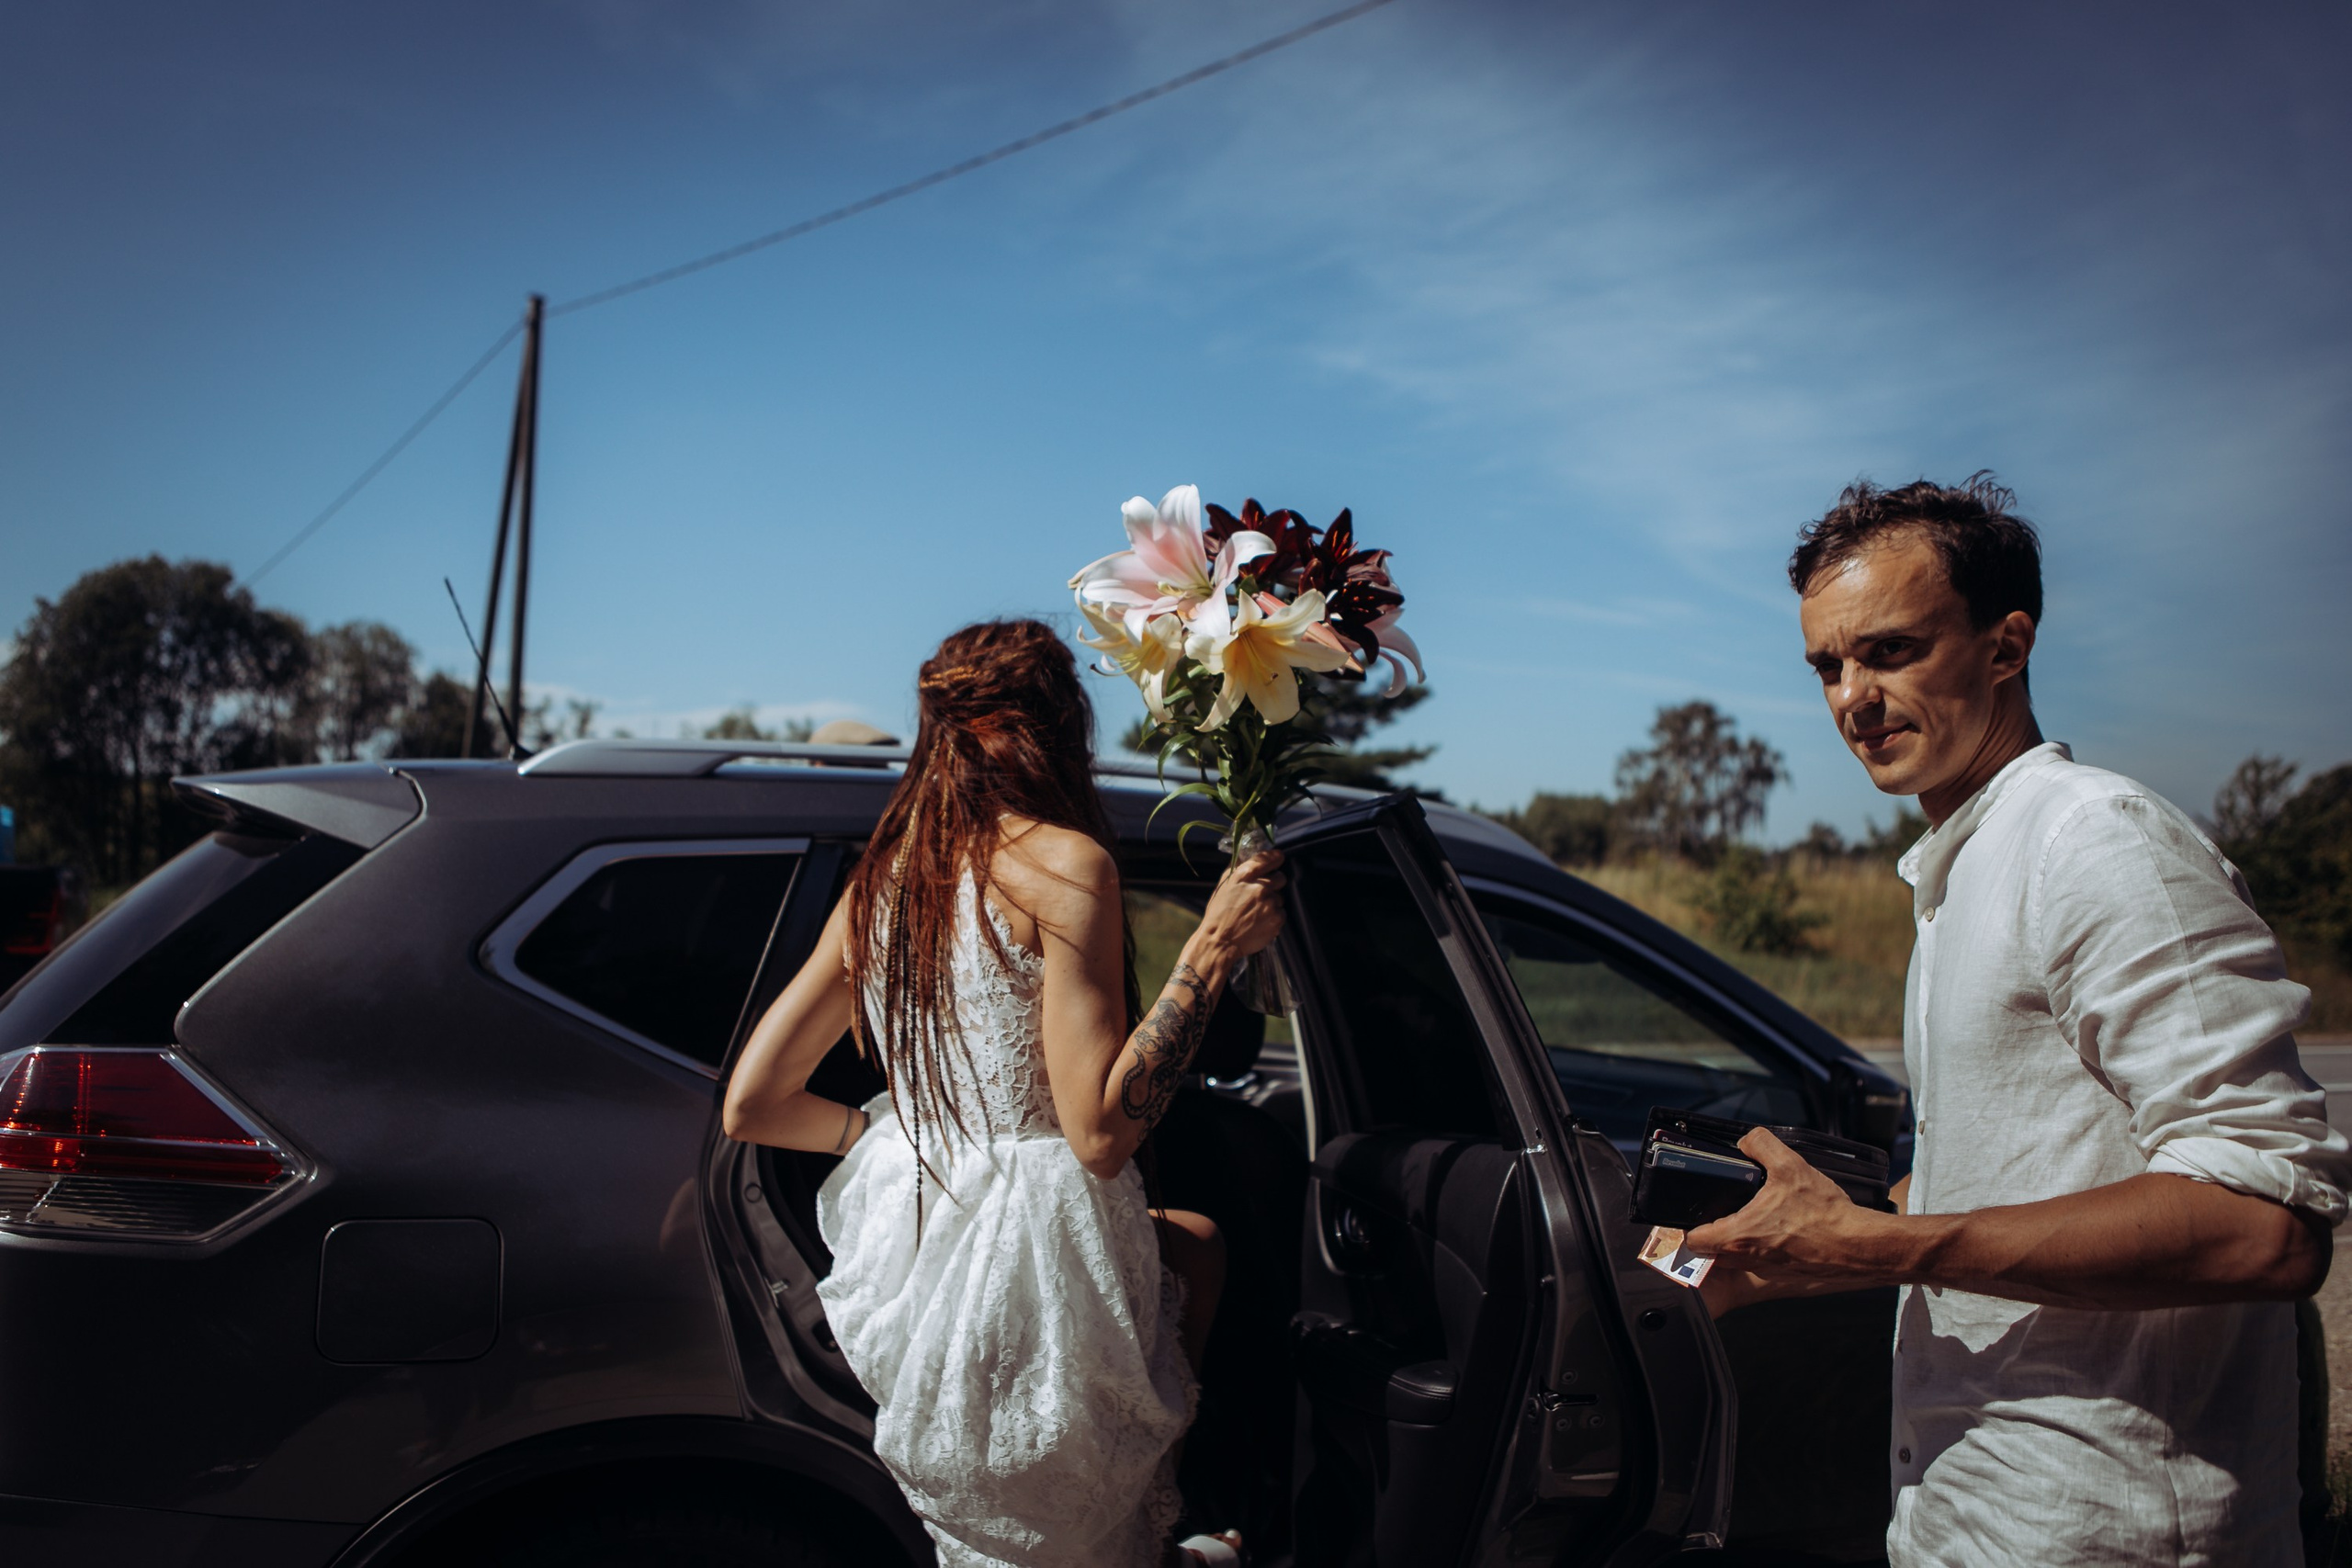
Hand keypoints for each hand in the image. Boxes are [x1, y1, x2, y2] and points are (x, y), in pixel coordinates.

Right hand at [1195, 849, 1286, 962]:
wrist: (1219, 941)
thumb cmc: (1219, 913)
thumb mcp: (1223, 885)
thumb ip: (1237, 868)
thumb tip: (1247, 855)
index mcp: (1244, 875)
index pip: (1269, 858)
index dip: (1275, 858)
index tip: (1277, 859)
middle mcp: (1260, 887)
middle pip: (1280, 877)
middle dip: (1274, 883)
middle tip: (1262, 894)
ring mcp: (1270, 903)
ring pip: (1280, 897)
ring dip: (1271, 902)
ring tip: (1255, 912)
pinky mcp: (1277, 919)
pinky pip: (1281, 912)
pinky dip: (1273, 917)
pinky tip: (1259, 922)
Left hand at [1682, 1127, 1895, 1287]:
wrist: (1860, 1245)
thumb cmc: (1825, 1213)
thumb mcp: (1790, 1165)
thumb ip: (1760, 1144)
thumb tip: (1746, 1140)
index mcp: (1740, 1236)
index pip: (1693, 1241)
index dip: (1688, 1226)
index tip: (1696, 1212)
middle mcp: (1748, 1259)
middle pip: (1711, 1253)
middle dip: (1711, 1234)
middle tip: (1721, 1213)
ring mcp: (1767, 1271)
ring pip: (1735, 1260)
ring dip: (1736, 1243)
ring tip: (1750, 1220)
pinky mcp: (1786, 1276)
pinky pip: (1760, 1265)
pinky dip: (1761, 1251)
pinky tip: (1777, 1231)